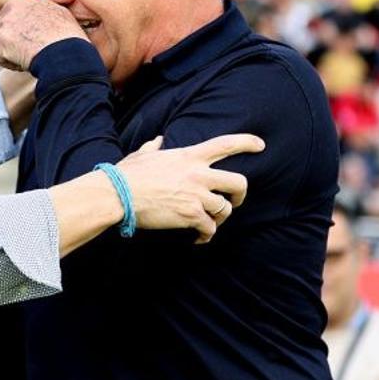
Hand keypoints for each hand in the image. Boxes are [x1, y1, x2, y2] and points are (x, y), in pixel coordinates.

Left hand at [0, 0, 85, 71]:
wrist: (69, 50)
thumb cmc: (69, 36)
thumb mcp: (56, 14)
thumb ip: (36, 13)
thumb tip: (30, 20)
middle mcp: (9, 9)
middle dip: (9, 41)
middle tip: (34, 45)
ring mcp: (4, 25)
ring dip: (11, 53)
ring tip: (35, 51)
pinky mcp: (1, 42)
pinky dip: (11, 63)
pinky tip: (28, 59)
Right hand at [116, 134, 264, 243]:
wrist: (118, 194)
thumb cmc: (126, 174)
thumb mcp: (142, 155)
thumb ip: (153, 147)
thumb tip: (156, 141)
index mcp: (189, 156)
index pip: (225, 144)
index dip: (247, 142)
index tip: (260, 145)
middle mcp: (198, 174)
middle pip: (239, 182)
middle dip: (240, 195)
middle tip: (233, 202)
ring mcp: (196, 195)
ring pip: (225, 209)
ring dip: (218, 219)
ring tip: (206, 224)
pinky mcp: (191, 215)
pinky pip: (210, 228)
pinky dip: (206, 236)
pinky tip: (198, 238)